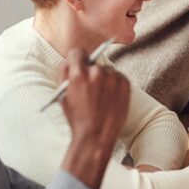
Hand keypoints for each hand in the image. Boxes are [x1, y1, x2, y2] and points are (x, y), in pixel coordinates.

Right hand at [59, 49, 130, 188]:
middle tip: (90, 86)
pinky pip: (119, 77)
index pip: (78, 52)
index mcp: (78, 75)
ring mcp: (113, 78)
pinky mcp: (125, 84)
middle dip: (91, 72)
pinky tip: (110, 98)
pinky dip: (115, 84)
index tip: (79, 64)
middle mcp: (97, 73)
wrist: (96, 135)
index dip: (77, 59)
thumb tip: (69, 61)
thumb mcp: (63, 96)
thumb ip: (64, 75)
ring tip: (101, 96)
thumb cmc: (77, 118)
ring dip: (104, 78)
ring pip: (108, 70)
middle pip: (94, 63)